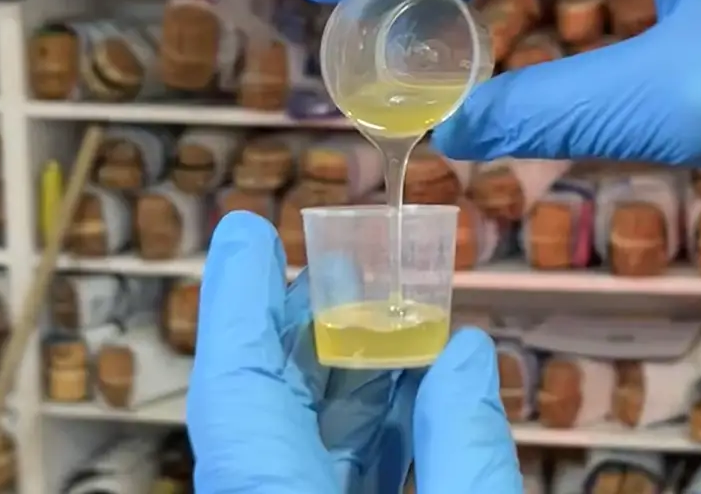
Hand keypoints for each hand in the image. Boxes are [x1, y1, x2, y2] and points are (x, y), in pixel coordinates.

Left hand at [185, 211, 521, 492]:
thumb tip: (467, 352)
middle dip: (313, 322)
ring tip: (395, 313)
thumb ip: (466, 452)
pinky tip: (416, 393)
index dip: (237, 300)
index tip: (248, 231)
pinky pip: (329, 472)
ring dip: (350, 373)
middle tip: (353, 259)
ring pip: (301, 436)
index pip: (234, 385)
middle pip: (270, 397)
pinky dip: (373, 430)